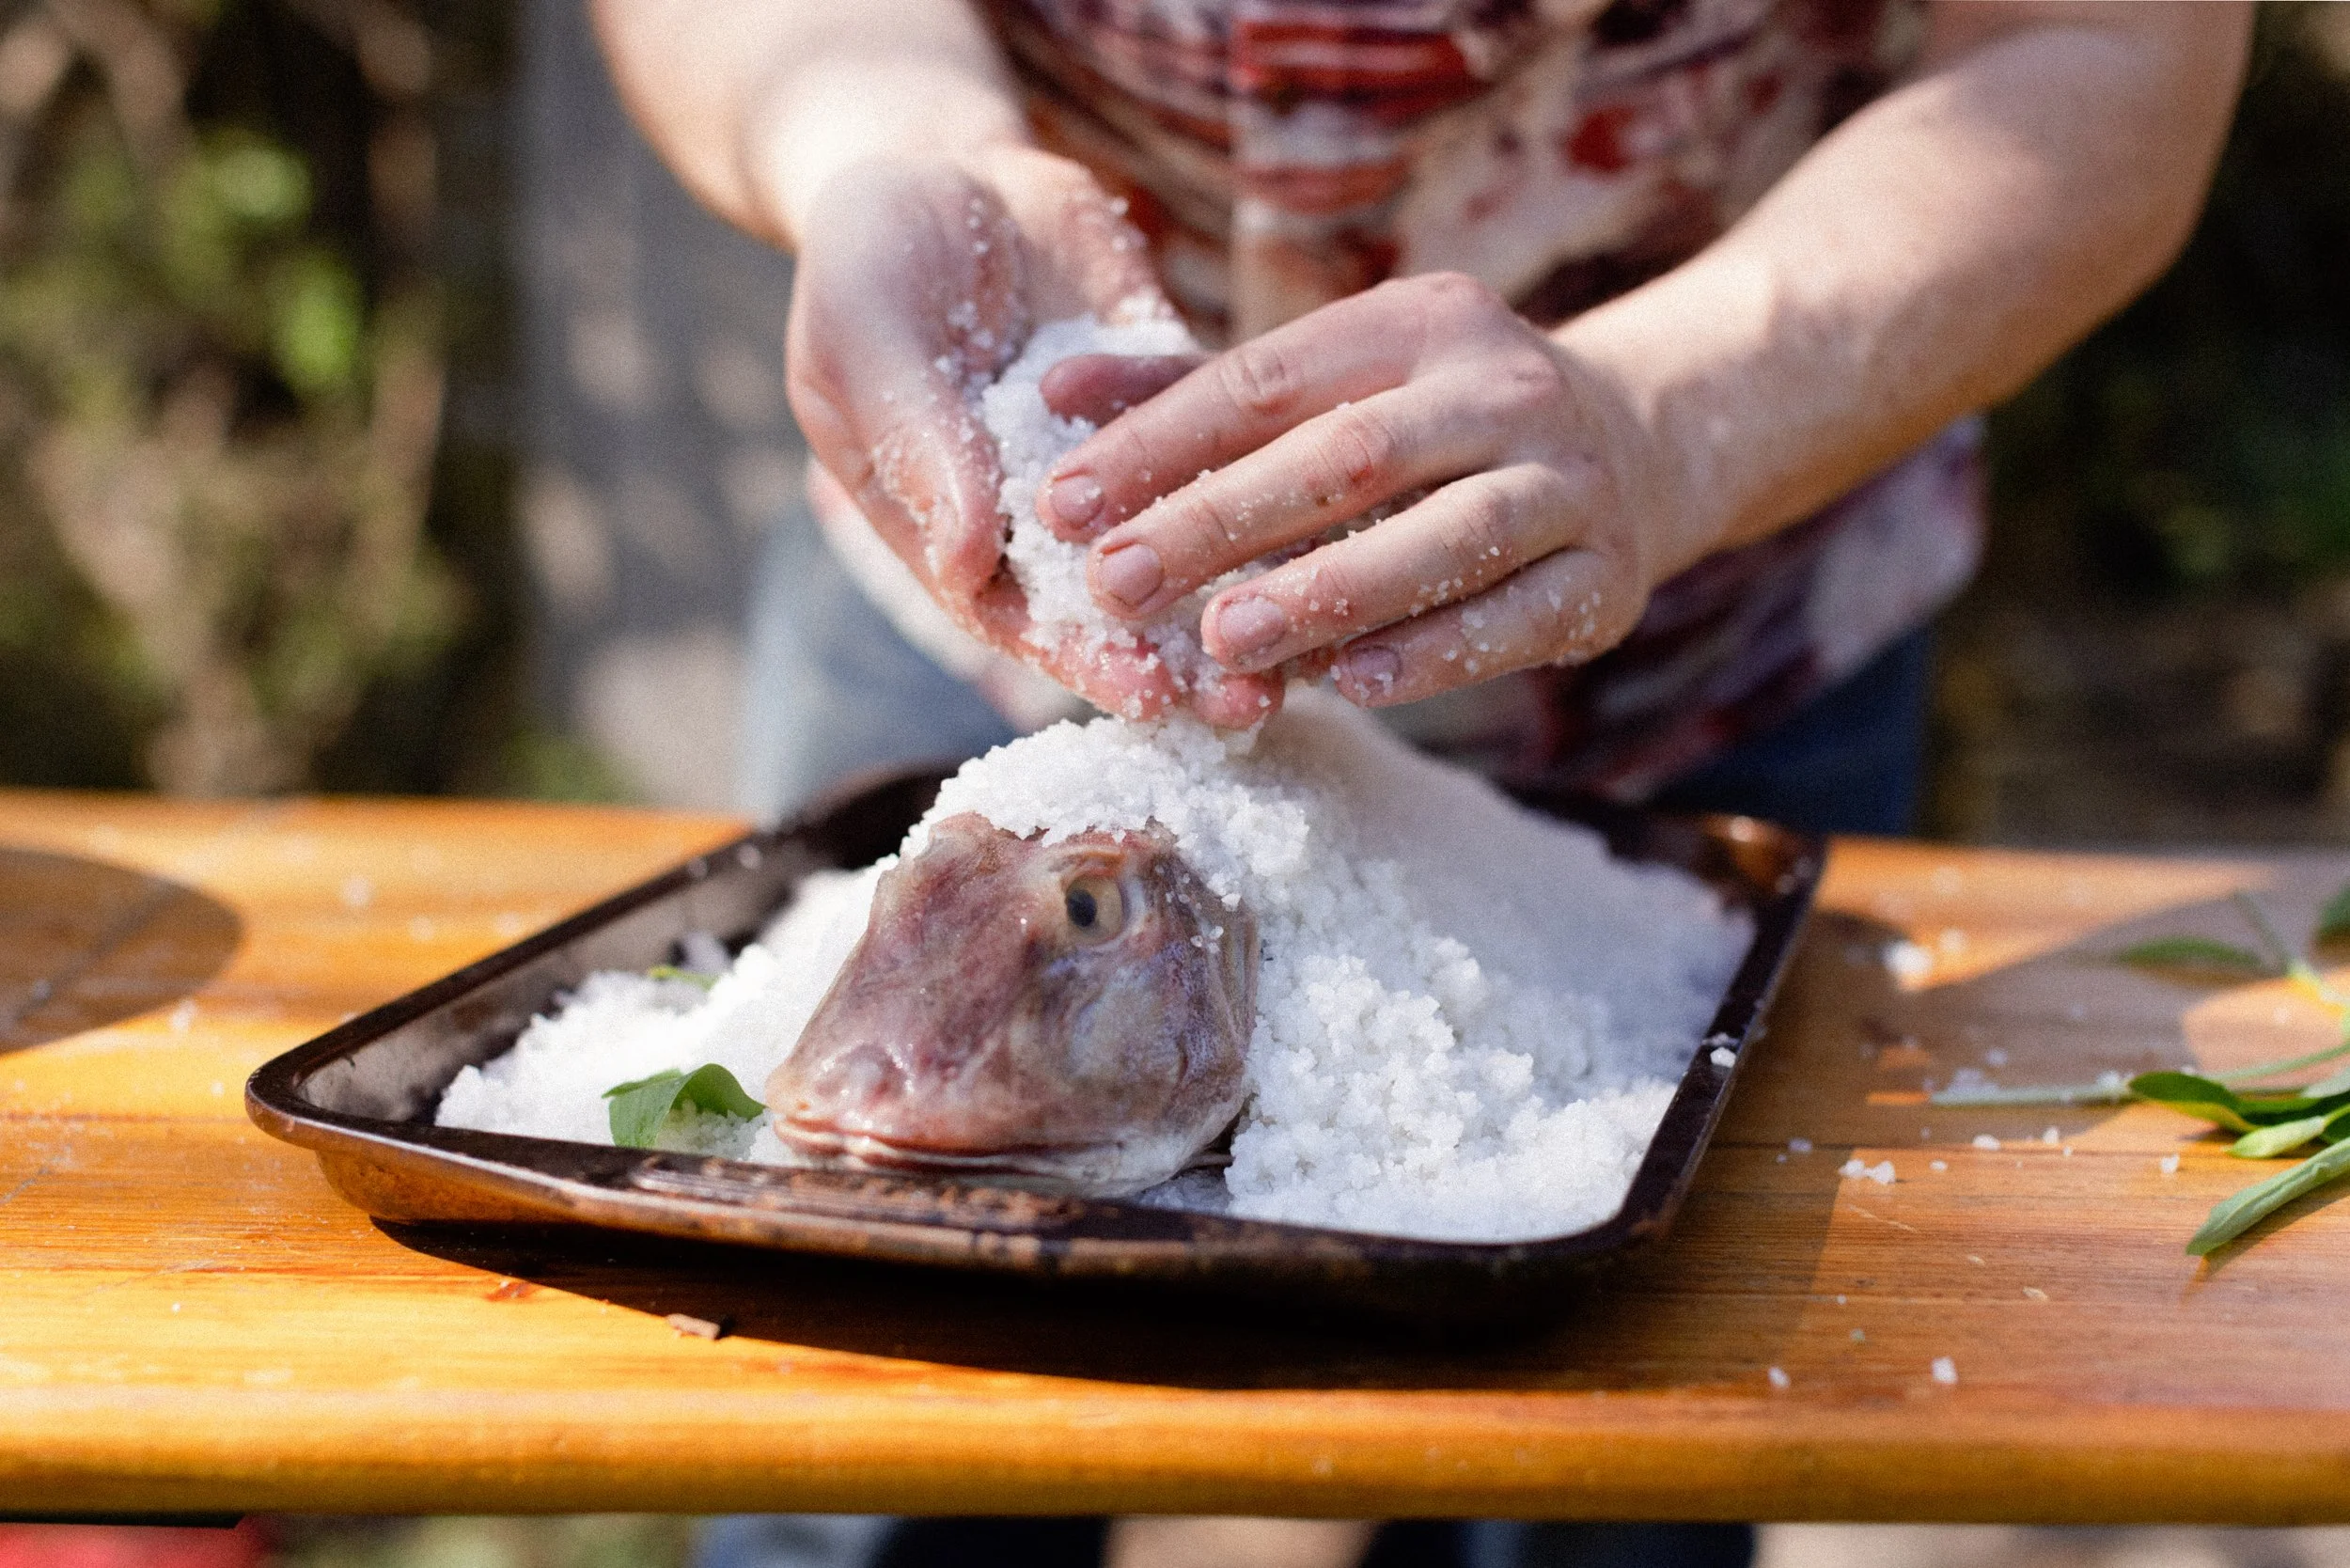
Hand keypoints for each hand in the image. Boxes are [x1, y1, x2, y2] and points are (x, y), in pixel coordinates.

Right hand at [784, 145, 1282, 725]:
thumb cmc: (870, 260)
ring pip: (1191, 546)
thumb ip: (917, 445)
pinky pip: (1236, 450)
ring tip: (1314, 643)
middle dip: (1186, 660)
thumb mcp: (870, 340)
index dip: (1085, 661)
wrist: (943, 166)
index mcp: (956, 532)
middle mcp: (1045, 523)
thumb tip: (964, 561)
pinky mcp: (1180, 405)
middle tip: (1251, 701)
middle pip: (1120, 611)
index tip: (1147, 692)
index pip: (1024, 620)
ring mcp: (1121, 469)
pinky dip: (1281, 486)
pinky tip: (1343, 524)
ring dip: (1247, 596)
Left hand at [1035, 273, 1686, 706]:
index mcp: (1416, 322)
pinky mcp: (1607, 576)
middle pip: (1347, 455)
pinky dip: (1429, 654)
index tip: (1065, 505)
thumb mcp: (1333, 381)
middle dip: (1221, 522)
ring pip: (1440, 539)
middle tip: (1120, 583)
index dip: (1159, 442)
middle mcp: (1502, 385)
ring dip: (1326, 593)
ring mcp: (1567, 481)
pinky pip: (1513, 620)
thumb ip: (1195, 395)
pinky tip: (1347, 684)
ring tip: (1224, 641)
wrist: (1639, 444)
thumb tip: (1051, 400)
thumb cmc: (1433, 422)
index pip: (1267, 379)